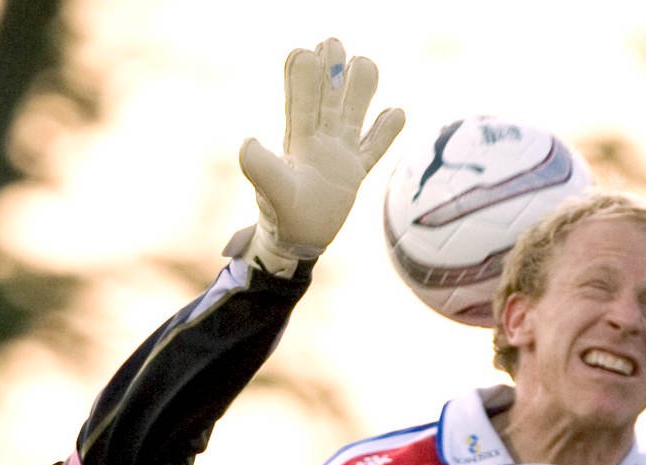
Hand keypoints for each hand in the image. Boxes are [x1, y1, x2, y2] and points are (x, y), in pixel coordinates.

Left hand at [239, 36, 404, 274]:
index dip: (303, 76)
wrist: (297, 241)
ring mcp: (340, 154)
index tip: (305, 53)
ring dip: (360, 89)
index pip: (303, 99)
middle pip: (329, 96)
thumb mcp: (272, 191)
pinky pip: (374, 148)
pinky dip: (386, 132)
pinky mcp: (355, 172)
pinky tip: (397, 112)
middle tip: (332, 42)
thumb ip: (260, 167)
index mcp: (300, 139)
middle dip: (331, 68)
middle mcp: (320, 140)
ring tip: (364, 62)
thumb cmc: (282, 216)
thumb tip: (248, 142)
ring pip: (354, 113)